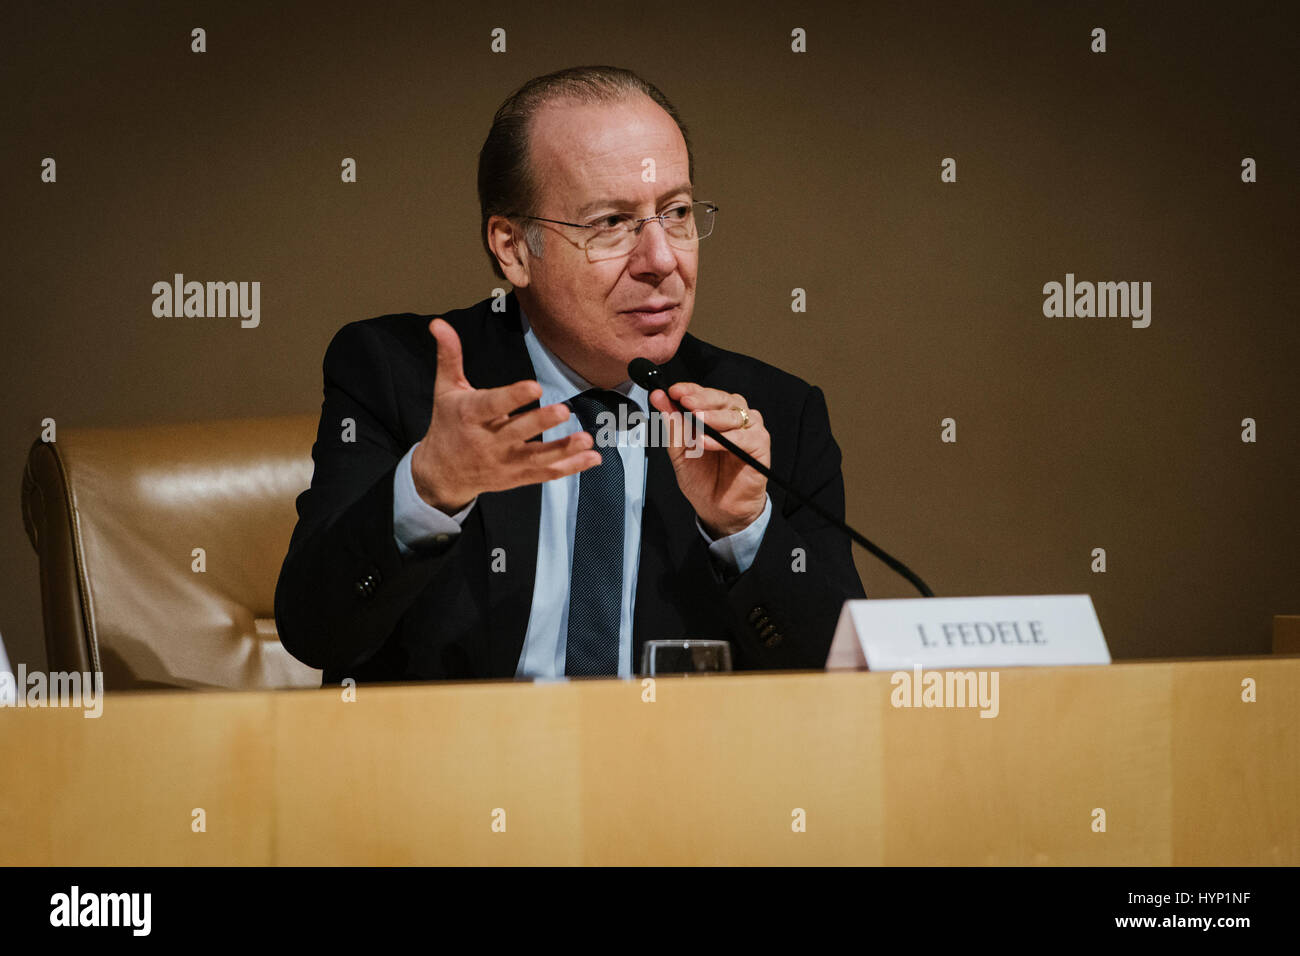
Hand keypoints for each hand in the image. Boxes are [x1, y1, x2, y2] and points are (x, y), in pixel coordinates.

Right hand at [410, 318, 600, 510]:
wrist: (442, 473)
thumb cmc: (448, 424)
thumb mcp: (445, 390)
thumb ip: (449, 356)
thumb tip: (439, 323)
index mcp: (471, 415)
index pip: (493, 405)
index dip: (513, 397)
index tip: (535, 386)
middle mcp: (488, 441)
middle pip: (517, 432)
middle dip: (541, 422)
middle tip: (564, 410)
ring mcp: (505, 462)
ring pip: (536, 458)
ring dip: (563, 450)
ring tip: (586, 439)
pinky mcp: (518, 476)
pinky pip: (546, 473)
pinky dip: (570, 468)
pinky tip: (593, 458)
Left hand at [648, 382, 768, 537]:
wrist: (717, 508)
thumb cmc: (703, 479)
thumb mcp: (680, 451)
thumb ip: (673, 424)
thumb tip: (660, 398)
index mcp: (715, 414)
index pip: (704, 394)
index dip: (690, 389)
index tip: (673, 391)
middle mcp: (734, 418)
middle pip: (722, 398)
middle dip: (702, 398)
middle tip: (685, 402)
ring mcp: (749, 430)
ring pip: (735, 415)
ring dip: (713, 417)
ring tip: (697, 422)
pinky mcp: (760, 446)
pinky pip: (744, 437)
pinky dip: (725, 439)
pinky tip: (707, 442)